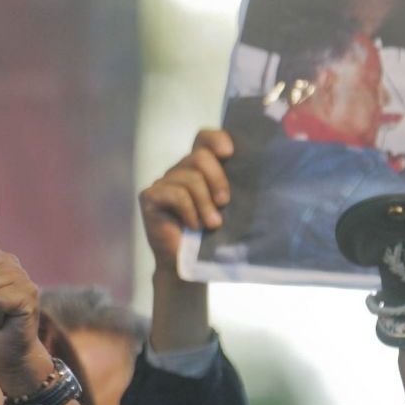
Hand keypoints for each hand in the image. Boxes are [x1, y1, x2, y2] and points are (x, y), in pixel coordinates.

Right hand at [139, 130, 231, 273]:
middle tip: (224, 202)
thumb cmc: (210, 236)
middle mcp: (179, 171)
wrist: (187, 265)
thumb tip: (254, 169)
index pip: (203, 138)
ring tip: (213, 224)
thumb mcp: (225, 207)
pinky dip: (189, 211)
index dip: (216, 139)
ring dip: (205, 203)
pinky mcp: (149, 197)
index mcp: (198, 168)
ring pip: (189, 178)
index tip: (230, 154)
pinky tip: (193, 226)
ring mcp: (162, 183)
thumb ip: (231, 186)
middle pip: (199, 156)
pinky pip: (175, 193)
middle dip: (217, 178)